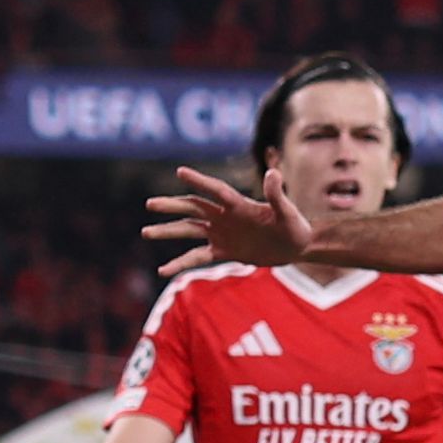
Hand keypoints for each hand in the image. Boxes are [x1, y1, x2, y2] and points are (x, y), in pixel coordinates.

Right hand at [144, 165, 313, 277]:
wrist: (296, 247)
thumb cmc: (295, 227)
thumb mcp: (288, 213)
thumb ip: (277, 195)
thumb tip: (273, 173)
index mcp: (239, 204)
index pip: (215, 191)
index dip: (200, 181)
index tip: (180, 171)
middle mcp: (226, 216)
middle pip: (193, 208)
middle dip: (172, 206)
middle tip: (150, 204)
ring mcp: (222, 233)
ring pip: (189, 230)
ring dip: (168, 231)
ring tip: (145, 232)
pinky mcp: (224, 251)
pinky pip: (197, 257)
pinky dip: (180, 263)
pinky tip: (162, 270)